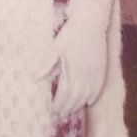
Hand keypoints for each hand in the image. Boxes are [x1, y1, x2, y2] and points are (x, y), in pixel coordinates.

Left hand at [41, 0, 110, 116]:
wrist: (92, 23)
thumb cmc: (71, 34)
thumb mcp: (55, 47)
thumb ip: (46, 64)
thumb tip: (34, 77)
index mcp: (72, 73)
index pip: (65, 97)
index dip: (59, 105)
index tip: (53, 110)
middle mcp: (86, 78)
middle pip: (76, 101)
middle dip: (68, 108)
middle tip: (60, 114)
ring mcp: (96, 76)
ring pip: (87, 98)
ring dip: (79, 106)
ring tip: (70, 110)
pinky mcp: (102, 72)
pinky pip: (97, 91)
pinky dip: (91, 99)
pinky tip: (87, 102)